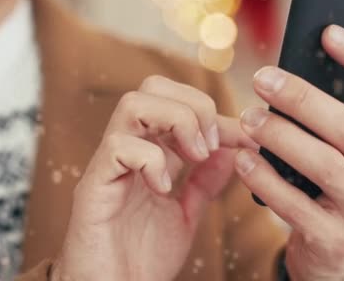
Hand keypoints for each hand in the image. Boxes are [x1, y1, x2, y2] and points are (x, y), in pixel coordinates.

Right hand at [51, 76, 256, 280]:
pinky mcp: (93, 186)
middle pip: (152, 86)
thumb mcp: (185, 213)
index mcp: (150, 153)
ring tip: (193, 157)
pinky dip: (151, 160)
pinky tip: (164, 188)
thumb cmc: (141, 257)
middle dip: (194, 105)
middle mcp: (128, 150)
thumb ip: (204, 182)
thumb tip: (230, 151)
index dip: (220, 115)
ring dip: (176, 122)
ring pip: (133, 104)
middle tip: (210, 145)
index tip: (250, 137)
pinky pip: (118, 147)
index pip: (181, 105)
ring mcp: (108, 164)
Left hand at [234, 25, 343, 280]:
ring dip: (279, 135)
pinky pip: (295, 203)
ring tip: (249, 118)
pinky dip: (265, 178)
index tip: (329, 33)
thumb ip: (337, 112)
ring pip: (323, 163)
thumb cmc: (338, 181)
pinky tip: (243, 160)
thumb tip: (292, 70)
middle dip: (301, 98)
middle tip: (262, 79)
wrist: (338, 249)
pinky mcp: (336, 237)